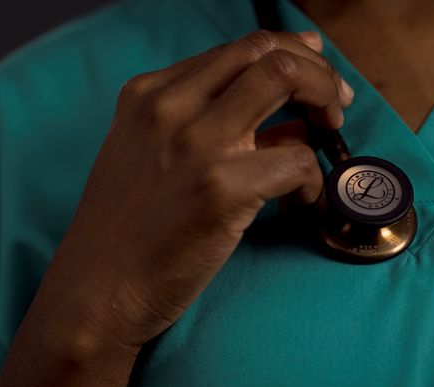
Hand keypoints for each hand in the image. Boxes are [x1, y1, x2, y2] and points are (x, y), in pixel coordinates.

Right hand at [38, 30, 353, 350]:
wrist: (97, 291)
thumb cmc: (130, 231)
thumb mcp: (151, 157)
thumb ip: (211, 129)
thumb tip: (291, 124)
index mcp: (151, 93)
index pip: (241, 48)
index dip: (290, 55)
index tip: (316, 72)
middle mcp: (171, 105)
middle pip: (270, 51)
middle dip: (318, 71)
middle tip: (336, 103)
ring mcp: (197, 143)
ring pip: (288, 79)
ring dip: (325, 104)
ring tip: (330, 138)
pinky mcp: (222, 187)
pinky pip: (299, 160)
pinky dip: (315, 181)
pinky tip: (301, 203)